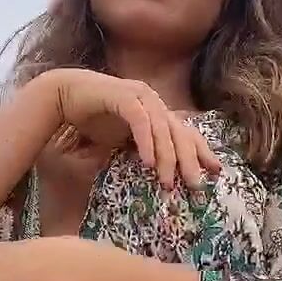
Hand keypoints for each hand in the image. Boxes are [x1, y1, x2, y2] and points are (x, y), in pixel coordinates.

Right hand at [36, 68, 220, 190]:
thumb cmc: (94, 119)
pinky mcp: (123, 96)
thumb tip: (158, 175)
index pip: (186, 133)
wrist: (65, 96)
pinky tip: (148, 162)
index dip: (202, 151)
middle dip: (190, 161)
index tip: (216, 172)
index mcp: (158, 112)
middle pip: (180, 133)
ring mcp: (140, 96)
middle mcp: (154, 102)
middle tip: (195, 185)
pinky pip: (140, 121)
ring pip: (163, 129)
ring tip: (166, 182)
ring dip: (166, 157)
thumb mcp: (124, 140)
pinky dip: (146, 141)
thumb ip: (142, 151)